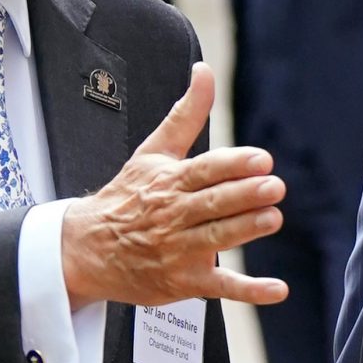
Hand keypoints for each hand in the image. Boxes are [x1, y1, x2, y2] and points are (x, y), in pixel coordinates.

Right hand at [61, 62, 287, 308]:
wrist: (86, 249)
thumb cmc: (127, 197)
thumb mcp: (153, 151)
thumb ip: (186, 114)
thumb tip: (204, 72)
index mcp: (169, 182)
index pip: (204, 170)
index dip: (233, 164)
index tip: (261, 159)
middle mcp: (174, 215)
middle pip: (213, 203)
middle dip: (244, 195)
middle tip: (273, 187)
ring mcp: (179, 250)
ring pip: (216, 239)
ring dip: (245, 230)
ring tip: (272, 219)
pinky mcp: (184, 281)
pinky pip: (220, 287)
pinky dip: (249, 290)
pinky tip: (276, 290)